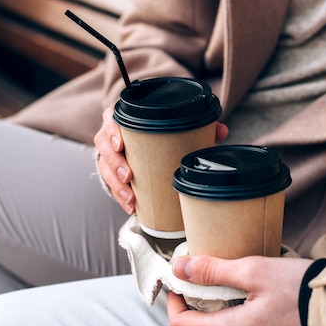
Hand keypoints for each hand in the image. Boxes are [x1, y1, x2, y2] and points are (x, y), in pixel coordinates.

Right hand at [94, 106, 228, 214]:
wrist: (147, 146)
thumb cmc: (161, 134)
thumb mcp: (176, 129)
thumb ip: (198, 127)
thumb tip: (221, 130)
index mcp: (124, 119)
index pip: (110, 119)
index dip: (112, 131)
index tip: (120, 144)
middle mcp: (112, 135)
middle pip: (103, 146)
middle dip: (115, 162)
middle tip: (129, 175)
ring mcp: (109, 155)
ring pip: (104, 167)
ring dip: (116, 183)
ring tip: (130, 197)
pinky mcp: (111, 173)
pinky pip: (110, 185)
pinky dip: (120, 197)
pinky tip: (132, 207)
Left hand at [167, 254, 314, 325]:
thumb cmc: (300, 293)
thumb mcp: (254, 272)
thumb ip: (213, 271)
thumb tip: (180, 268)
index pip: (180, 324)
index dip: (174, 299)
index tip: (181, 277)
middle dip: (198, 299)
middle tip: (209, 271)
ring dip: (220, 305)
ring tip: (236, 279)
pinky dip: (239, 313)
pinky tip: (256, 294)